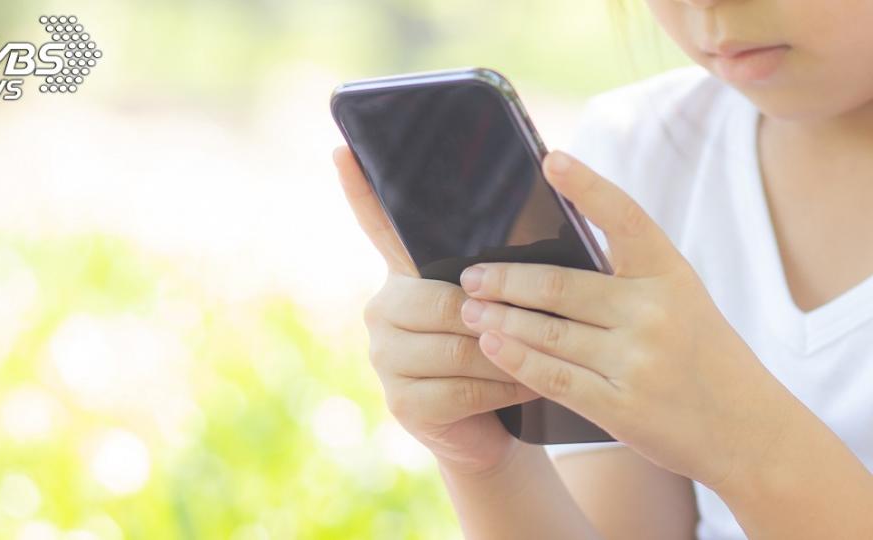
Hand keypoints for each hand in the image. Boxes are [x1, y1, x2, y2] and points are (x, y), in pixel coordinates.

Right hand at [333, 145, 539, 475]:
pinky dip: (505, 387)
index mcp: (403, 277)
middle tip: (537, 321)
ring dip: (509, 353)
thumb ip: (493, 272)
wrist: (486, 424)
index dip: (359, 190)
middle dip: (494, 316)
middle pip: (441, 300)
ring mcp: (385, 357)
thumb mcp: (493, 306)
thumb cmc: (494, 352)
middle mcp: (382, 310)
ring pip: (459, 346)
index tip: (341, 148)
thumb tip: (527, 225)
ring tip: (545, 355)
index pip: (378, 228)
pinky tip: (528, 385)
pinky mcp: (402, 401)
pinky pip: (464, 387)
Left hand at [457, 150, 798, 489]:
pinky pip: (553, 377)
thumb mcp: (681, 303)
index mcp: (672, 275)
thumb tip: (545, 259)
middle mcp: (656, 312)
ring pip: (548, 332)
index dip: (588, 186)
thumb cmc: (703, 357)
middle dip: (506, 280)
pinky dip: (515, 359)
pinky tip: (490, 346)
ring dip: (499, 319)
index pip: (627, 219)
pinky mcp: (622, 407)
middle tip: (470, 276)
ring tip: (469, 311)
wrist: (753, 433)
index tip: (551, 158)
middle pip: (560, 286)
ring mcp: (638, 361)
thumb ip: (627, 279)